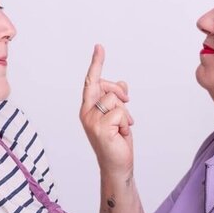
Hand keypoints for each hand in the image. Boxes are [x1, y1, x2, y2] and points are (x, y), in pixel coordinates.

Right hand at [79, 44, 133, 174]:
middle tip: (127, 102)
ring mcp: (91, 120)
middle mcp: (86, 112)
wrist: (117, 165)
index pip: (92, 81)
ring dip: (125, 113)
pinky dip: (126, 122)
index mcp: (87, 108)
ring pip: (115, 100)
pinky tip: (121, 134)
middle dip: (120, 91)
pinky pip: (120, 112)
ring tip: (122, 128)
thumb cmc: (116, 141)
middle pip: (105, 86)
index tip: (99, 47)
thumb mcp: (118, 115)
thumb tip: (122, 84)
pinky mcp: (100, 128)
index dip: (96, 63)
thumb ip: (115, 99)